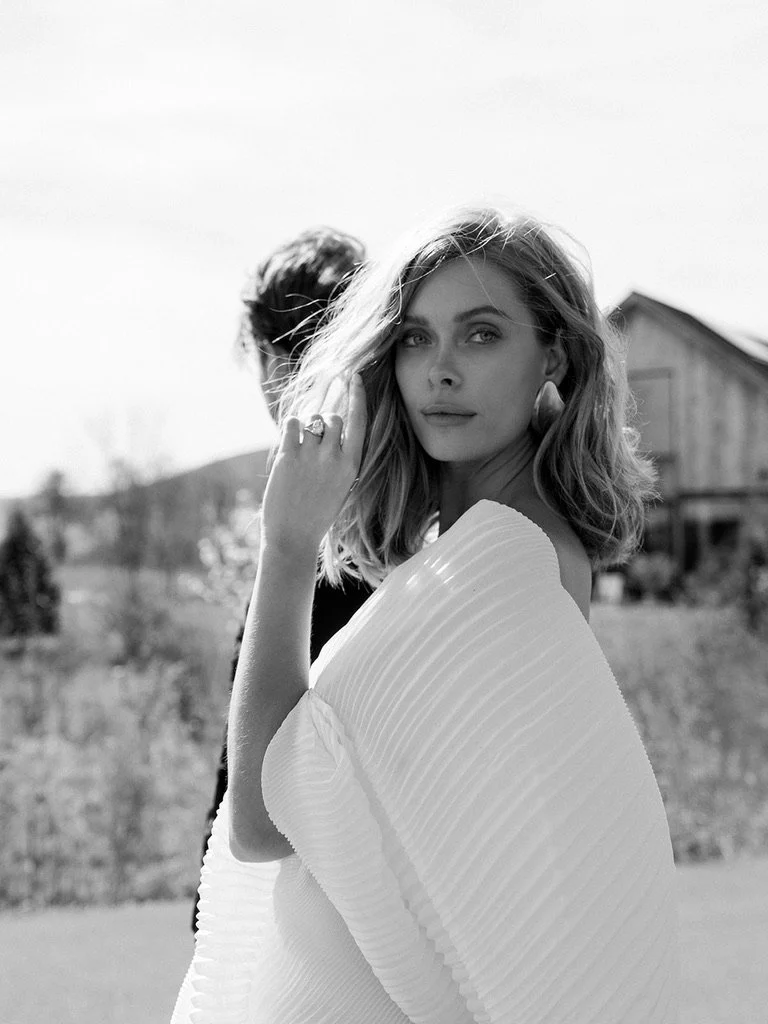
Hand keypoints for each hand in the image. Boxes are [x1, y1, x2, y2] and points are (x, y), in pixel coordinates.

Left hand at [260, 374, 366, 557]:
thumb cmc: (317, 513)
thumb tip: (331, 424)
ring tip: (300, 451)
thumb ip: (340, 457)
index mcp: (352, 465)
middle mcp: (335, 457)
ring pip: (312, 419)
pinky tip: (289, 445)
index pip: (359, 421)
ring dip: (306, 427)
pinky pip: (292, 423)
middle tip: (314, 441)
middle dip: (324, 422)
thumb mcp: (341, 485)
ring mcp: (312, 456)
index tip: (356, 377)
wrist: (294, 537)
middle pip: (333, 418)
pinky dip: (290, 428)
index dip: (358, 396)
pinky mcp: (289, 456)